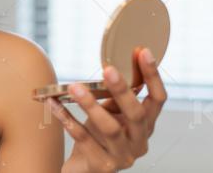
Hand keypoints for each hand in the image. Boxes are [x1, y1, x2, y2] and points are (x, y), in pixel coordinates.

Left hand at [49, 47, 167, 171]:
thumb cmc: (99, 137)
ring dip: (91, 105)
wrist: (84, 170)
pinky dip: (67, 119)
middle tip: (108, 69)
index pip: (158, 100)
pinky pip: (82, 138)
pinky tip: (54, 104)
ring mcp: (122, 157)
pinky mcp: (102, 166)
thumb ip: (115, 95)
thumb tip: (112, 63)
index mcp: (146, 126)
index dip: (153, 76)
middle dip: (122, 90)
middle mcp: (139, 142)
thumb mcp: (111, 114)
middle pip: (136, 114)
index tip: (142, 51)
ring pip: (110, 129)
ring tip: (74, 87)